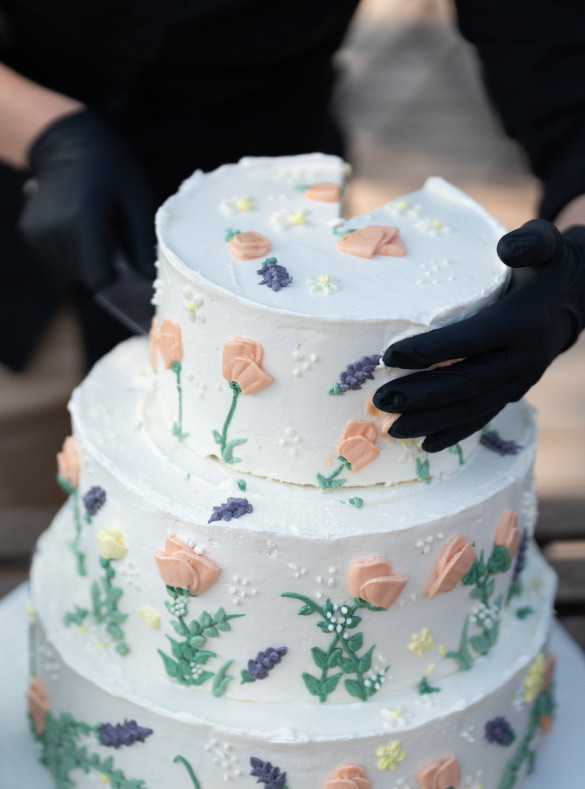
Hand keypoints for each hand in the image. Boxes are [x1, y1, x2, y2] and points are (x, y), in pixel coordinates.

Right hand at [19, 110, 154, 289]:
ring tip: (93, 226)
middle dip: (101, 264)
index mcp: (85, 220)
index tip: (123, 263)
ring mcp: (39, 231)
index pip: (98, 278)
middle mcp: (57, 229)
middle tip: (109, 234)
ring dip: (85, 257)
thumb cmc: (110, 168)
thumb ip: (141, 241)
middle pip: (85, 275)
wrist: (65, 141)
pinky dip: (70, 250)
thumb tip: (148, 277)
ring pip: (70, 269)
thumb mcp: (136, 199)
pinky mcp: (30, 231)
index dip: (114, 277)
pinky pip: (56, 258)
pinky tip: (76, 223)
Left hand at [373, 218, 584, 451]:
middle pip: (465, 383)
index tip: (389, 356)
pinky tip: (425, 443)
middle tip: (380, 399)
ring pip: (471, 408)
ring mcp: (518, 381)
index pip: (470, 339)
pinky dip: (453, 432)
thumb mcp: (546, 245)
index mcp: (522, 322)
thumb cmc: (546, 268)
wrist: (576, 300)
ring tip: (392, 428)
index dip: (429, 350)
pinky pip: (482, 417)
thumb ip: (530, 242)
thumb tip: (507, 248)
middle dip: (420, 395)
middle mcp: (522, 358)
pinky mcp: (513, 393)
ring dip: (430, 422)